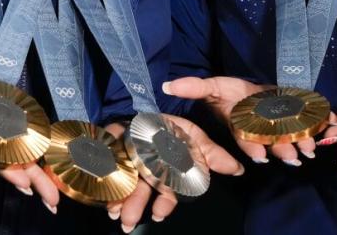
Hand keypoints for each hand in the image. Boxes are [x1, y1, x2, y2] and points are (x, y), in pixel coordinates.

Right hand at [0, 52, 60, 212]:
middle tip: (52, 201)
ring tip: (53, 196)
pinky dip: (27, 156)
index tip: (24, 182)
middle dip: (28, 179)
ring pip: (11, 157)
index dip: (4, 166)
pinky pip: (12, 144)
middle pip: (3, 162)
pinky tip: (42, 170)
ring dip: (32, 175)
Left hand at [103, 115, 244, 231]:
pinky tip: (98, 179)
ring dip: (116, 198)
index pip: (168, 191)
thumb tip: (239, 169)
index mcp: (166, 171)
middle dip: (134, 208)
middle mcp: (146, 170)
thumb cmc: (174, 130)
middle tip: (126, 224)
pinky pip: (105, 159)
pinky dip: (101, 170)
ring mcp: (128, 160)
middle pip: (142, 191)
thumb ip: (212, 155)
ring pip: (122, 182)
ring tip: (111, 211)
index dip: (165, 203)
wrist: (149, 113)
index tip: (159, 215)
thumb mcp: (196, 138)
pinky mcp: (112, 146)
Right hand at [161, 76, 336, 166]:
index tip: (260, 156)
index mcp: (242, 127)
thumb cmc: (229, 92)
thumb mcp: (212, 85)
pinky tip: (333, 123)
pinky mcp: (295, 117)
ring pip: (292, 139)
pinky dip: (323, 123)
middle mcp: (262, 131)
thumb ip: (194, 87)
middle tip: (294, 156)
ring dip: (302, 143)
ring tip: (311, 148)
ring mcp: (280, 126)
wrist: (248, 92)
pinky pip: (309, 123)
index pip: (245, 140)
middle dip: (283, 150)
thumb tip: (167, 84)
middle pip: (273, 144)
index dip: (252, 148)